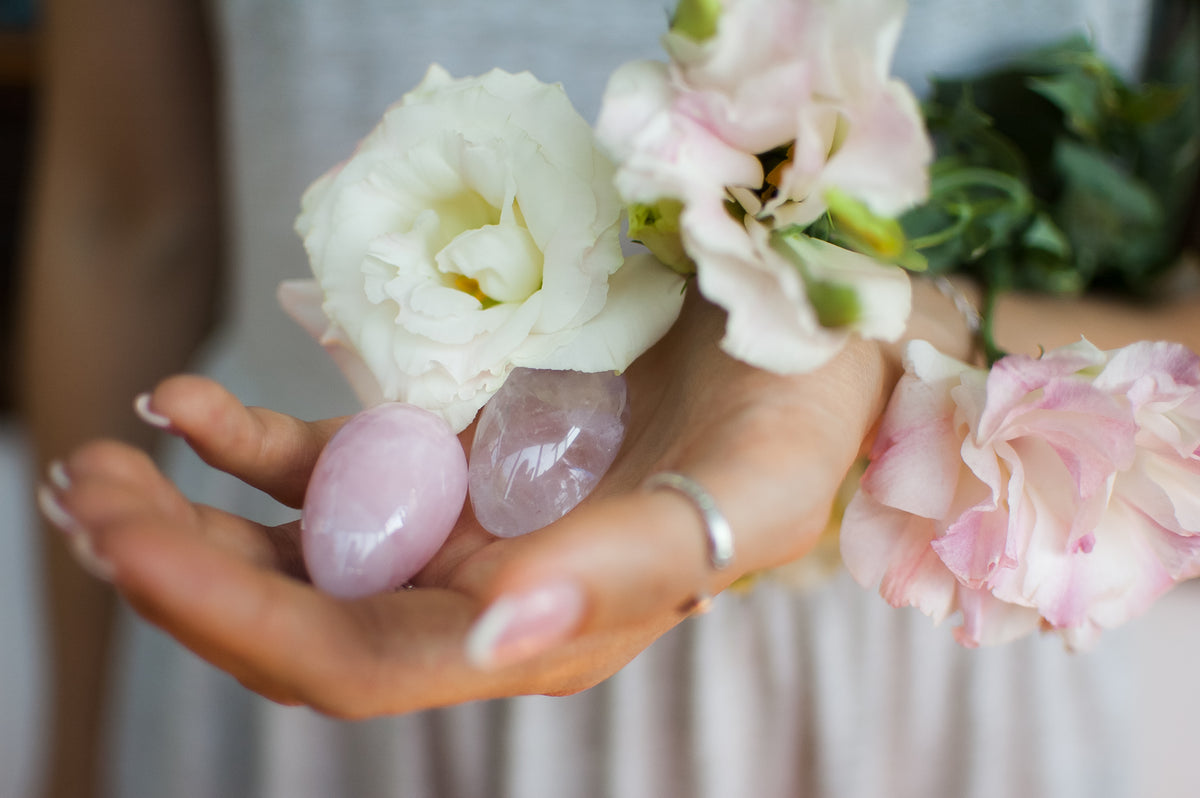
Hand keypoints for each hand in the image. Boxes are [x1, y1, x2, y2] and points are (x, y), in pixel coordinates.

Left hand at [40, 293, 898, 718]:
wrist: (804, 345)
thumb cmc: (796, 421)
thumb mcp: (742, 495)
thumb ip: (624, 568)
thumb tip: (501, 640)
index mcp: (544, 632)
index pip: (361, 662)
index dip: (236, 619)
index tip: (133, 541)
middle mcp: (484, 593)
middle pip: (301, 617)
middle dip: (177, 573)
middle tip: (81, 496)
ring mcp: (458, 523)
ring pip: (295, 552)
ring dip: (185, 516)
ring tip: (96, 465)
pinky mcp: (449, 452)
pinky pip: (329, 465)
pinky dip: (247, 441)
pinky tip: (187, 404)